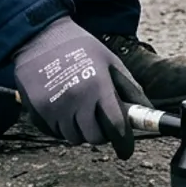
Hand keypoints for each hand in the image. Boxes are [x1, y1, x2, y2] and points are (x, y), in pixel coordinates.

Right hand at [12, 18, 147, 158]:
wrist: (39, 36)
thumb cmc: (80, 47)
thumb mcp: (110, 61)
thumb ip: (130, 89)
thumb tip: (148, 112)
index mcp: (98, 85)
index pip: (116, 126)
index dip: (125, 143)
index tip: (126, 150)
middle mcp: (76, 99)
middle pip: (95, 138)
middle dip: (101, 133)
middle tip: (99, 120)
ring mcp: (55, 107)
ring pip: (74, 138)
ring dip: (80, 129)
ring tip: (79, 107)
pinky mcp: (37, 111)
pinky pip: (55, 133)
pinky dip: (62, 126)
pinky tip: (62, 106)